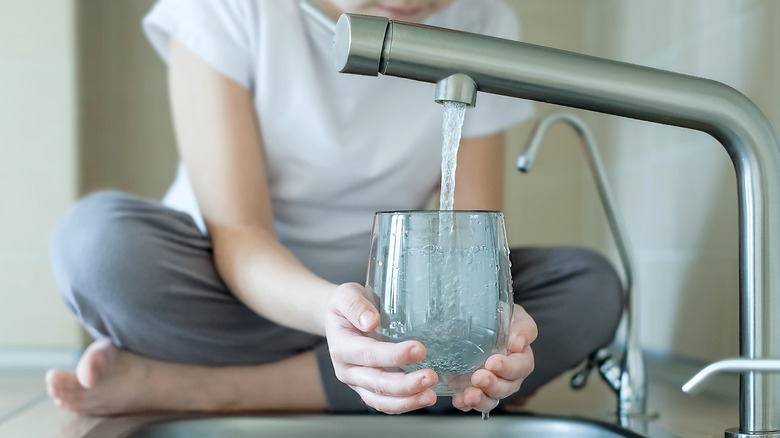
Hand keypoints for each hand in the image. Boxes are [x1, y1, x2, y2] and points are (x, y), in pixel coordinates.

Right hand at [325, 283, 438, 413]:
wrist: (339, 318)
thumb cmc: (345, 306)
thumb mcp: (345, 295)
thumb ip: (355, 305)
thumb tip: (370, 321)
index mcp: (341, 347)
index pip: (369, 355)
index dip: (394, 355)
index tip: (419, 349)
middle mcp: (347, 370)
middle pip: (377, 383)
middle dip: (405, 384)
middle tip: (431, 377)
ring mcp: (357, 382)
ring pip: (380, 400)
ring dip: (407, 401)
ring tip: (430, 395)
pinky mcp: (368, 388)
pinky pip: (385, 403)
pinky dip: (404, 404)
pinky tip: (423, 397)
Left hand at [452, 304, 536, 412]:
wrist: (476, 320)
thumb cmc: (501, 318)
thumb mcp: (514, 315)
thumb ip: (521, 328)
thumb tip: (518, 343)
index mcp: (521, 357)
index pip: (521, 366)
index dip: (509, 368)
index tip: (494, 363)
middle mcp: (508, 375)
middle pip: (507, 387)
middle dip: (493, 385)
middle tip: (479, 378)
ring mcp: (490, 384)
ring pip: (491, 399)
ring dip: (481, 400)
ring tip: (469, 396)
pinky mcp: (472, 388)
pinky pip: (470, 402)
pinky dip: (464, 404)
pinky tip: (459, 399)